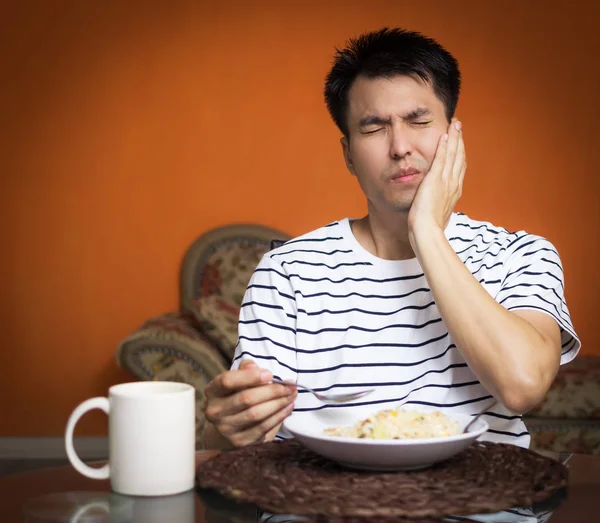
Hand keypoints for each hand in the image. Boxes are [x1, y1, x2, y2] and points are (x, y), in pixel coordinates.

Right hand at [202, 360, 296, 447]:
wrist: (227, 425)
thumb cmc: (236, 395)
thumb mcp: (237, 380)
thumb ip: (245, 369)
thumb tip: (254, 368)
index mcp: (212, 391)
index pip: (227, 381)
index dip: (250, 377)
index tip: (270, 374)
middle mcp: (214, 411)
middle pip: (246, 398)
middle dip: (273, 391)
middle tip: (290, 385)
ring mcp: (226, 429)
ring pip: (256, 414)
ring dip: (279, 403)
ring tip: (292, 395)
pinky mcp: (239, 442)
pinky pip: (262, 428)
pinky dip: (278, 417)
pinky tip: (288, 408)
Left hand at [408, 118, 465, 247]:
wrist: (427, 232)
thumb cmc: (430, 228)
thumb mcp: (437, 214)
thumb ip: (439, 206)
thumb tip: (438, 207)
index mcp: (454, 192)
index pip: (459, 168)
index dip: (460, 153)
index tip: (459, 142)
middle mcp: (453, 184)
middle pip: (459, 157)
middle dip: (459, 140)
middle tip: (459, 126)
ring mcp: (445, 181)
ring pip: (453, 154)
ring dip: (454, 137)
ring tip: (455, 124)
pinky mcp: (435, 180)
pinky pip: (441, 158)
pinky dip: (444, 146)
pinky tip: (444, 135)